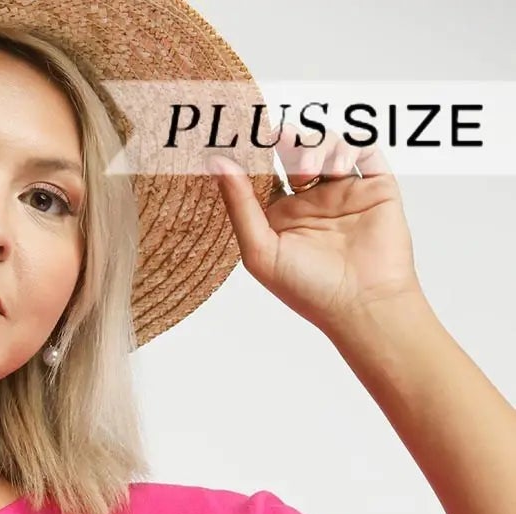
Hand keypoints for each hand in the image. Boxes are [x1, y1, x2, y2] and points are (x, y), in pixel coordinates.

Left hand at [207, 131, 424, 334]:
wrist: (363, 303)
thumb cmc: (310, 290)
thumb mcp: (260, 250)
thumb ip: (239, 205)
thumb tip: (216, 162)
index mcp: (281, 216)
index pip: (264, 172)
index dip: (254, 152)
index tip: (242, 132)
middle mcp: (311, 201)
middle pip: (295, 151)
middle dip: (286, 138)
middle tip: (276, 135)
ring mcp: (343, 191)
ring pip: (328, 144)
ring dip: (316, 145)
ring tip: (309, 170)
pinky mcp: (375, 186)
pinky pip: (364, 149)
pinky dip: (350, 146)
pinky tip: (338, 166)